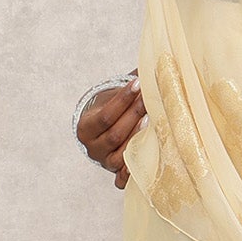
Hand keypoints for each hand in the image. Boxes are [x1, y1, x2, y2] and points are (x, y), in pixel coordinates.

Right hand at [78, 74, 143, 188]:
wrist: (103, 134)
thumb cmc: (110, 110)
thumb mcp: (111, 97)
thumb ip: (128, 85)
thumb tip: (151, 63)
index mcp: (85, 128)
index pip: (106, 115)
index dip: (122, 100)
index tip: (138, 84)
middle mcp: (92, 148)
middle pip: (116, 135)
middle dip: (135, 115)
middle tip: (151, 100)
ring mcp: (105, 163)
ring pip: (123, 154)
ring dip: (140, 138)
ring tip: (156, 121)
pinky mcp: (116, 174)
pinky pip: (125, 177)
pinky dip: (135, 171)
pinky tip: (150, 160)